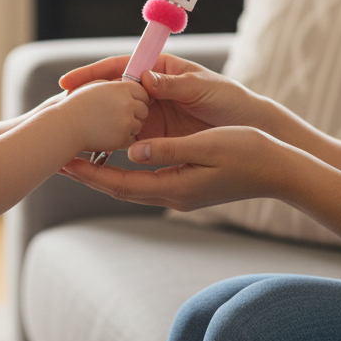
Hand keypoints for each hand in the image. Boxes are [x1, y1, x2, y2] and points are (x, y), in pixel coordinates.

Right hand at [57, 79, 148, 153]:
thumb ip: (117, 85)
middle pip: (144, 109)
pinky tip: (108, 135)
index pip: (142, 91)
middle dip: (135, 112)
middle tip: (118, 116)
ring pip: (139, 125)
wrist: (64, 127)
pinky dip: (122, 139)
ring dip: (129, 127)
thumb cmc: (77, 105)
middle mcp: (126, 103)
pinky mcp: (122, 138)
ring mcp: (126, 122)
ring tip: (109, 126)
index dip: (137, 97)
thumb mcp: (96, 86)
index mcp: (121, 88)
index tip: (130, 102)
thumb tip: (134, 87)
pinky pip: (131, 139)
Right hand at [60, 54, 269, 140]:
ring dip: (95, 124)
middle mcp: (152, 92)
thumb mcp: (203, 88)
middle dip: (86, 100)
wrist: (249, 125)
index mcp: (161, 70)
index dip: (94, 74)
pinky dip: (112, 144)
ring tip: (70, 133)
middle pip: (112, 93)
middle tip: (60, 109)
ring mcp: (153, 116)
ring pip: (116, 118)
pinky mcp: (158, 138)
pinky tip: (95, 152)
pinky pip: (129, 138)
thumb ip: (174, 85)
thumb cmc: (229, 98)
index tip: (70, 82)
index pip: (120, 68)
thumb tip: (144, 79)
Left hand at [61, 126, 292, 211]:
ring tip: (82, 155)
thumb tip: (133, 152)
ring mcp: (182, 191)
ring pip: (133, 183)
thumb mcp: (207, 146)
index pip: (121, 184)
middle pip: (120, 187)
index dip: (90, 174)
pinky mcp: (189, 184)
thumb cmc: (248, 152)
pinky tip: (121, 153)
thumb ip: (169, 149)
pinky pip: (148, 177)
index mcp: (175, 187)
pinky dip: (128, 167)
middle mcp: (173, 194)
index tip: (63, 163)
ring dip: (106, 171)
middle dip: (90, 174)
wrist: (279, 169)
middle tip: (60, 160)